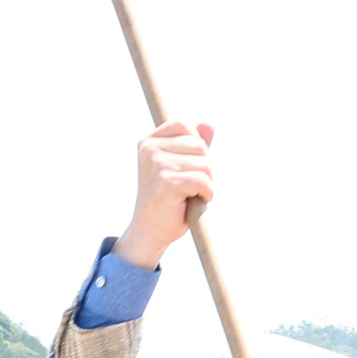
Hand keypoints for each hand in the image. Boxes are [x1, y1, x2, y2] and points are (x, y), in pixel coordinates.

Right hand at [120, 120, 215, 267]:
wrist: (149, 232)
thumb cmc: (166, 201)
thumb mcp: (180, 168)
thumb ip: (193, 146)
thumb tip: (209, 125)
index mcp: (148, 142)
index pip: (184, 127)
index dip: (195, 148)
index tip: (184, 169)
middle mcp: (150, 150)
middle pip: (199, 146)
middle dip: (203, 168)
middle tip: (188, 188)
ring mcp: (157, 165)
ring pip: (205, 164)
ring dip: (206, 184)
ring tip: (188, 196)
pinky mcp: (168, 182)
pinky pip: (204, 182)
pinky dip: (206, 195)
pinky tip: (193, 203)